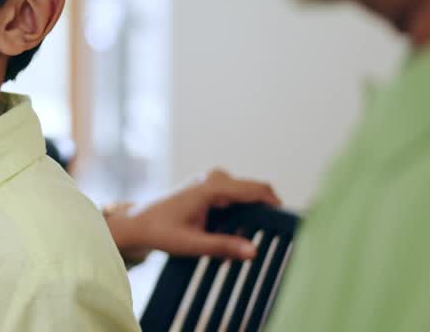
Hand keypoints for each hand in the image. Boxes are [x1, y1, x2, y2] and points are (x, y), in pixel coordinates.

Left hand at [106, 168, 281, 265]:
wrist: (138, 223)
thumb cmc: (161, 231)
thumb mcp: (192, 244)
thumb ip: (223, 247)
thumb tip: (254, 251)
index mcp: (212, 187)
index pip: (257, 190)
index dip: (277, 204)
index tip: (292, 222)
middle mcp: (215, 179)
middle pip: (255, 194)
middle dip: (262, 217)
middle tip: (260, 242)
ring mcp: (213, 181)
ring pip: (247, 199)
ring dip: (248, 219)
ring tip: (236, 243)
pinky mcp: (211, 189)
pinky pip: (236, 201)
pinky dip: (238, 218)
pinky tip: (224, 236)